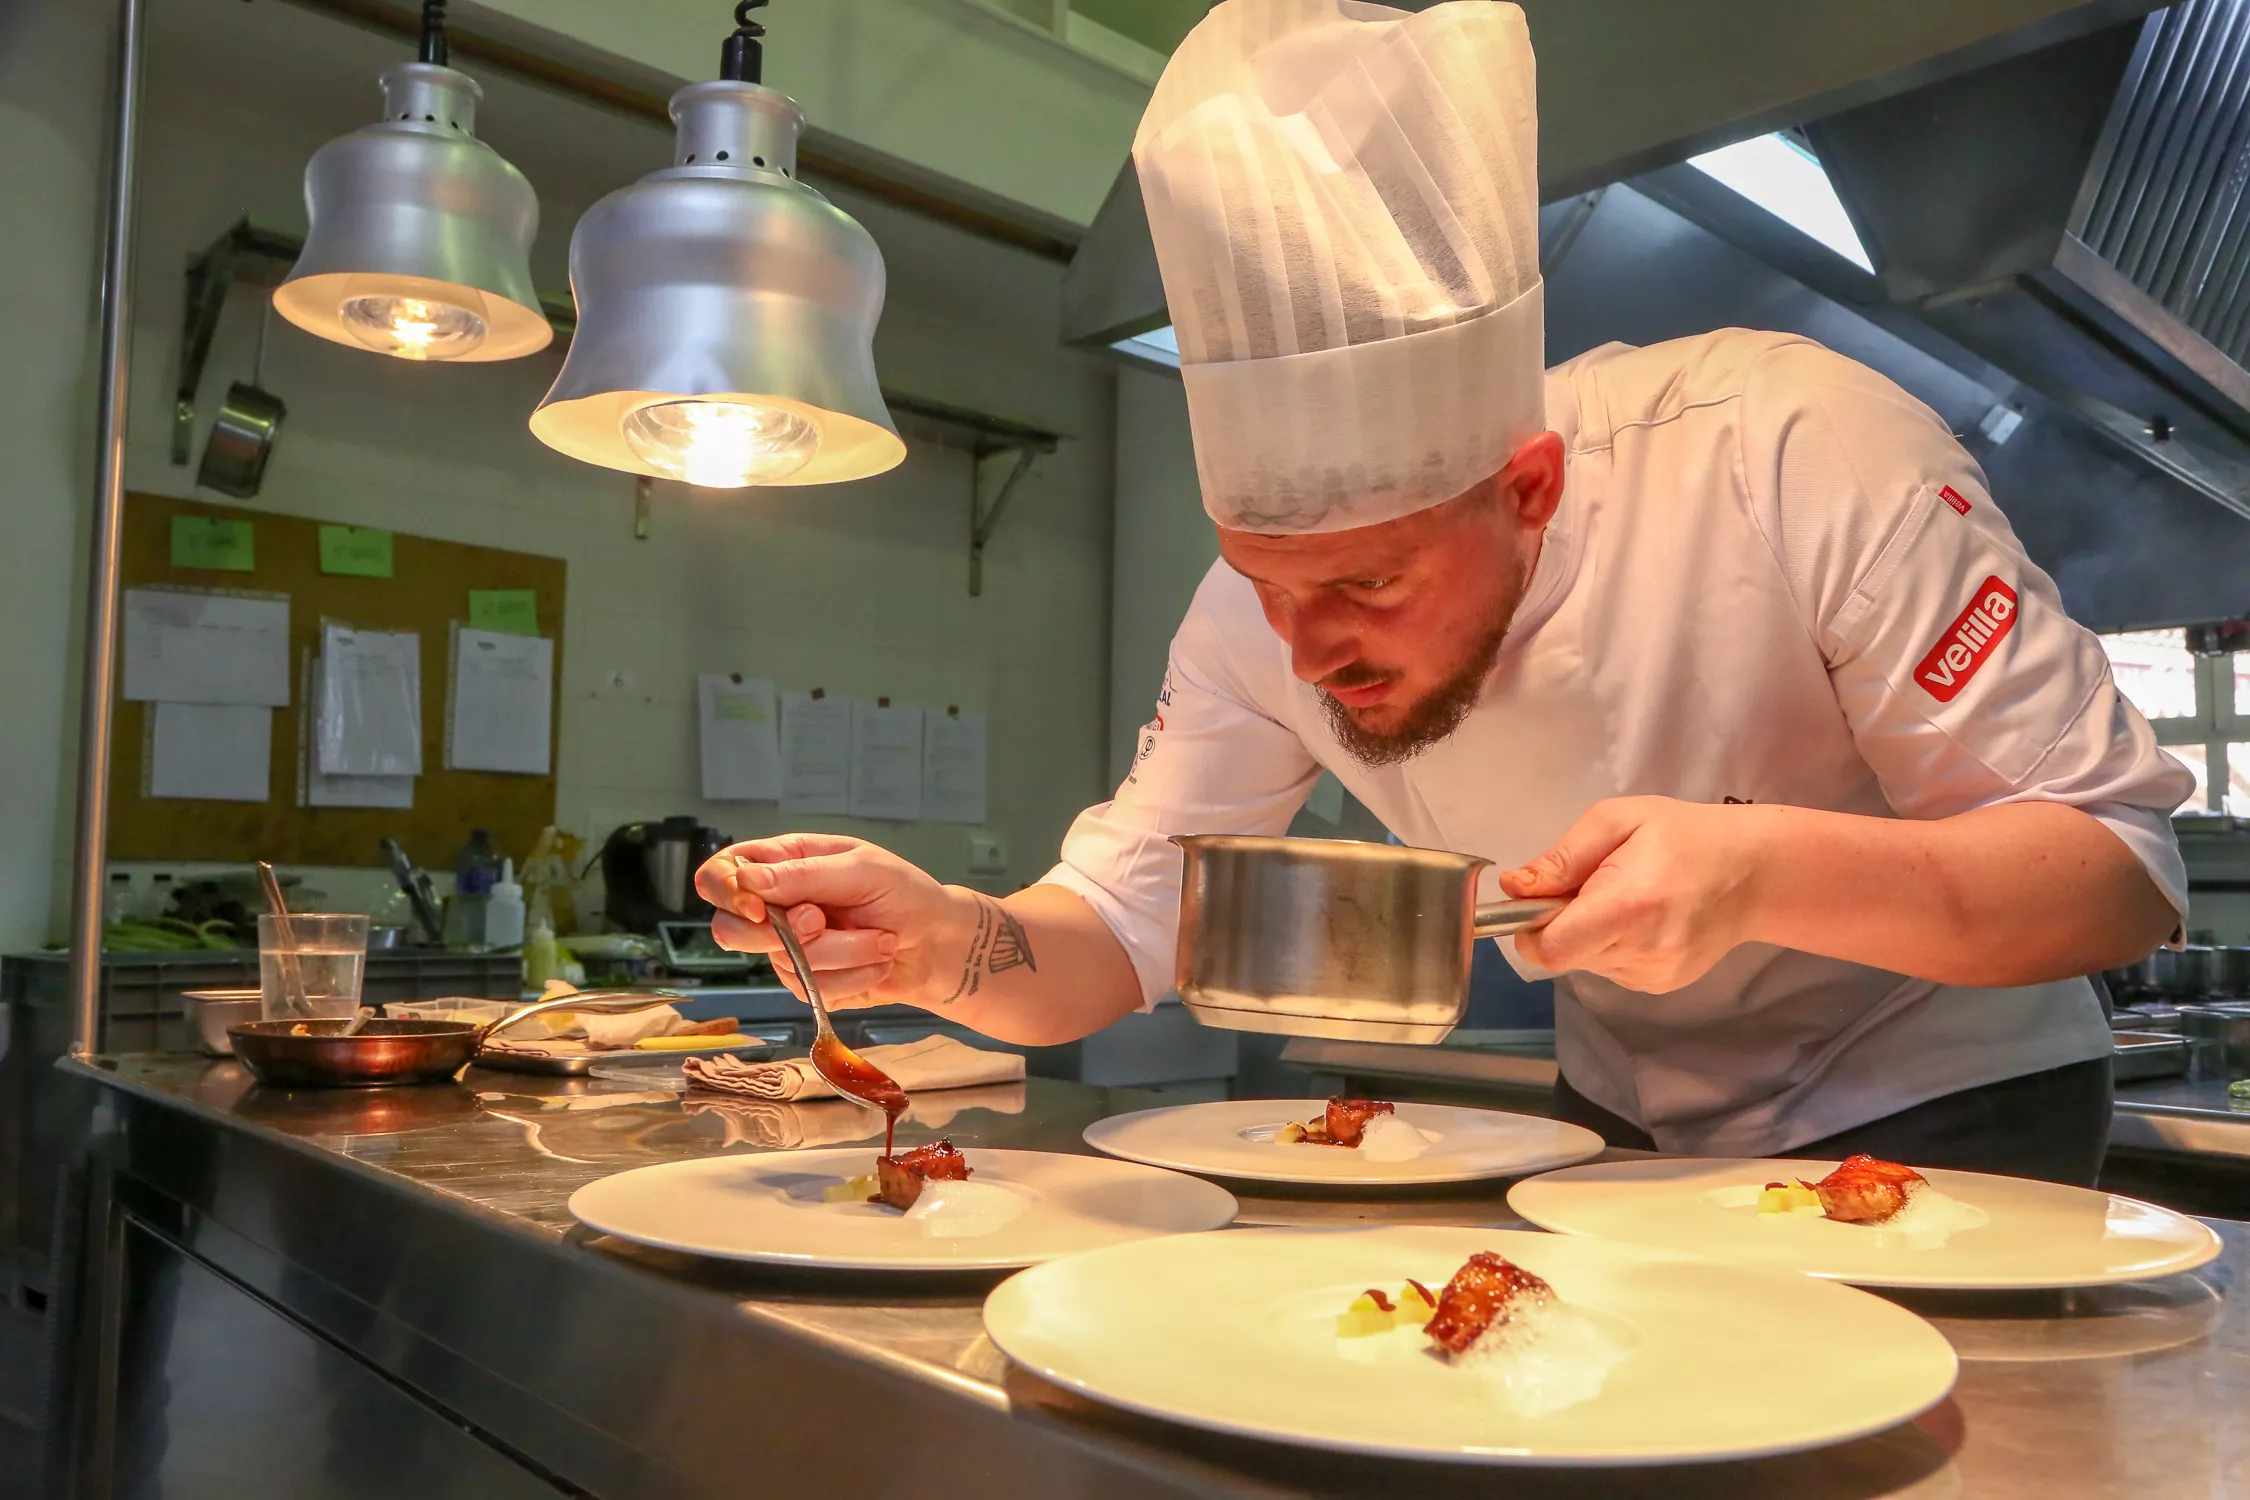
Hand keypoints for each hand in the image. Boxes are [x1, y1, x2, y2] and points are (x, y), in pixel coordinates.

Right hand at [693, 833, 976, 1009]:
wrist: (939, 944)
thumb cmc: (905, 894)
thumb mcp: (862, 869)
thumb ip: (804, 875)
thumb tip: (749, 881)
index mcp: (784, 863)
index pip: (722, 873)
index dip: (726, 892)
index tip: (758, 907)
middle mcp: (778, 906)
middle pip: (730, 929)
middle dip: (778, 933)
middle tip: (822, 921)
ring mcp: (789, 948)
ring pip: (782, 962)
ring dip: (842, 952)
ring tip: (880, 938)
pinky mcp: (808, 983)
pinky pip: (812, 988)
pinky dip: (853, 975)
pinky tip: (877, 960)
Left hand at [1501, 796, 1770, 991]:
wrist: (1752, 873)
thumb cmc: (1682, 835)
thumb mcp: (1616, 821)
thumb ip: (1562, 858)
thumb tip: (1513, 888)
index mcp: (1628, 907)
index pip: (1551, 950)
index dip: (1529, 929)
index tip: (1540, 902)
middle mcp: (1641, 952)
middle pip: (1564, 956)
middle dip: (1561, 924)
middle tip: (1593, 887)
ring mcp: (1654, 976)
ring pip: (1585, 963)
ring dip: (1588, 935)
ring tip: (1626, 899)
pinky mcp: (1661, 986)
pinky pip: (1610, 969)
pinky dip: (1611, 946)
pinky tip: (1642, 920)